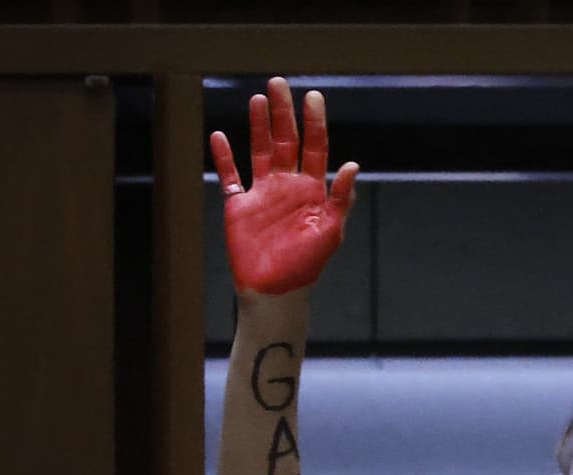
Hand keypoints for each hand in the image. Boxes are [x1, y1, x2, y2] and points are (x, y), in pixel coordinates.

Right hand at [211, 78, 360, 296]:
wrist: (275, 292)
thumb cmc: (306, 266)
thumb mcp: (331, 232)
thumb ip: (340, 199)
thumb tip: (353, 166)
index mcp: (312, 190)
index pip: (315, 147)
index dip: (314, 122)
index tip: (312, 97)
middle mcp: (288, 185)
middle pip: (286, 141)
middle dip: (283, 113)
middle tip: (279, 83)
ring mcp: (263, 193)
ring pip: (259, 151)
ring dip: (258, 126)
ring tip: (258, 100)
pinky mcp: (239, 205)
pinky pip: (230, 175)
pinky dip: (224, 157)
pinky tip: (219, 136)